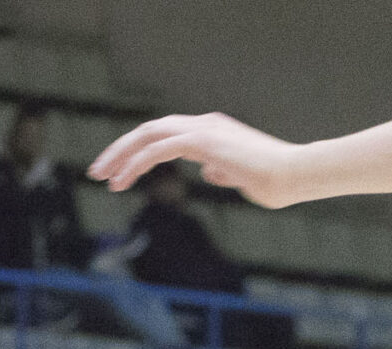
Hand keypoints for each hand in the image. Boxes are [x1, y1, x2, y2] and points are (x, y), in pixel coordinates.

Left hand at [87, 112, 311, 206]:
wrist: (295, 175)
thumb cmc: (272, 180)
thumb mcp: (239, 176)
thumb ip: (222, 170)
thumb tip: (211, 172)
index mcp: (209, 130)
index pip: (162, 133)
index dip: (135, 150)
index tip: (115, 172)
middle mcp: (203, 124)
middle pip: (149, 129)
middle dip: (119, 150)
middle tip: (96, 171)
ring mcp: (204, 129)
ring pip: (149, 134)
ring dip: (121, 155)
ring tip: (102, 178)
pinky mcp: (204, 141)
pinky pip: (159, 149)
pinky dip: (136, 163)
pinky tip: (122, 181)